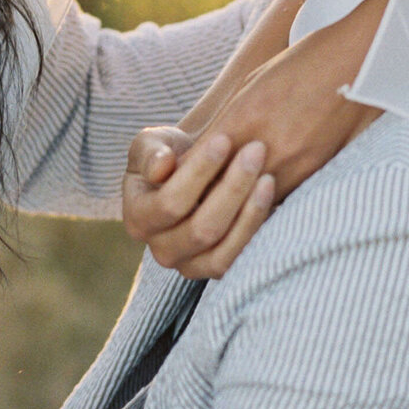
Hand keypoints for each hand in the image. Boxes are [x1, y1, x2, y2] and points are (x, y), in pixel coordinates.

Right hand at [123, 125, 275, 278]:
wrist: (195, 177)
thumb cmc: (170, 156)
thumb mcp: (152, 144)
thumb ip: (150, 152)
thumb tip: (161, 167)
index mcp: (137, 220)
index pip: (169, 203)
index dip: (198, 172)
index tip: (224, 139)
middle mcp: (161, 251)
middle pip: (201, 229)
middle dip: (232, 188)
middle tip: (256, 150)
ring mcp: (190, 266)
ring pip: (222, 248)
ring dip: (250, 211)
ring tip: (268, 175)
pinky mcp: (217, 269)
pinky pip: (240, 258)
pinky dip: (257, 226)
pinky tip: (271, 195)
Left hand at [194, 0, 387, 196]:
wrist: (357, 60)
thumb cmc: (301, 66)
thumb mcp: (252, 86)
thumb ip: (227, 123)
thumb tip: (204, 155)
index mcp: (243, 117)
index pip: (198, 164)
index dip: (183, 179)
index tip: (175, 186)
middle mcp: (266, 145)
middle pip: (221, 191)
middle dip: (203, 199)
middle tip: (191, 210)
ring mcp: (294, 163)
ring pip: (251, 204)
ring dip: (236, 207)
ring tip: (224, 212)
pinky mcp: (316, 173)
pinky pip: (283, 200)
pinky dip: (268, 203)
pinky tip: (261, 202)